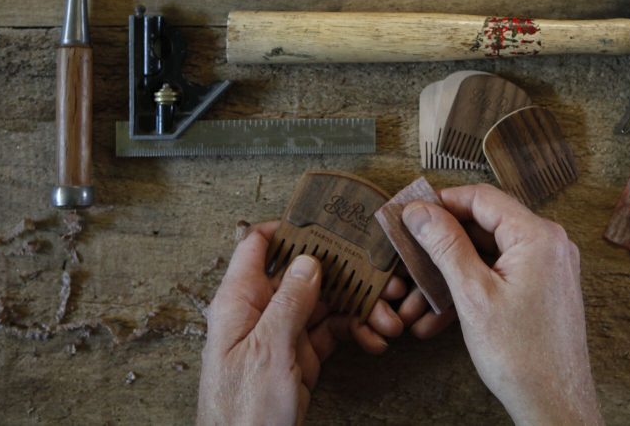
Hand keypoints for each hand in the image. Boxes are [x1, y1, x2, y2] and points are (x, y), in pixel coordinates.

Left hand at [197, 222, 405, 425]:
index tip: (328, 223)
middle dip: (346, 275)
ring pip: (325, 305)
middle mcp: (260, 312)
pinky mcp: (299, 358)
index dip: (290, 229)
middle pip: (305, 274)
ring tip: (389, 319)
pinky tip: (376, 340)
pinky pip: (331, 334)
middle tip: (382, 278)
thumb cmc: (242, 415)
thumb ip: (289, 302)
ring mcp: (281, 335)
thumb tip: (308, 260)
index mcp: (240, 301)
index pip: (258, 247)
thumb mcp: (268, 351)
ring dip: (360, 309)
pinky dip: (356, 334)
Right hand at [401, 184, 602, 425]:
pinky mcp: (542, 288)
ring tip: (418, 295)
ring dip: (453, 271)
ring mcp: (548, 266)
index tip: (411, 213)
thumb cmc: (521, 355)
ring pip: (489, 254)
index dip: (442, 202)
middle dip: (443, 243)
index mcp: (538, 236)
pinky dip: (472, 287)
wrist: (555, 405)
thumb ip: (445, 245)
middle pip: (485, 224)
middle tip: (409, 251)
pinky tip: (441, 314)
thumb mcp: (472, 294)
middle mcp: (550, 243)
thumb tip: (420, 211)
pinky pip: (500, 274)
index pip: (482, 197)